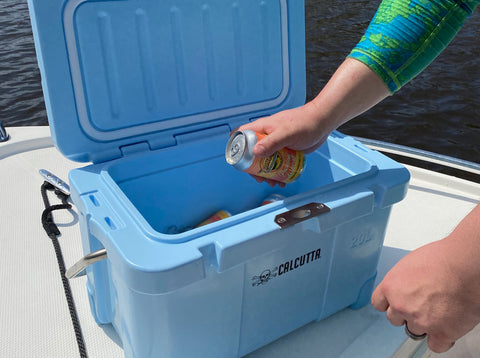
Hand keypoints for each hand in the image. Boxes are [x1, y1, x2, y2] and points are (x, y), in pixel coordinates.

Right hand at [237, 102, 327, 186]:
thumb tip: (256, 153)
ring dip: (266, 173)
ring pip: (265, 160)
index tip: (239, 161)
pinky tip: (283, 180)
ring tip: (272, 182)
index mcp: (262, 128)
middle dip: (253, 168)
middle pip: (251, 153)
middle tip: (259, 178)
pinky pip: (277, 163)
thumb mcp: (286, 133)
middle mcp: (266, 136)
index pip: (241, 135)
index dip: (236, 147)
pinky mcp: (285, 150)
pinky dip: (278, 172)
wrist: (322, 123)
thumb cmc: (305, 123)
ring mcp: (275, 144)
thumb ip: (271, 142)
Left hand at [372, 205, 479, 352]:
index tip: (394, 303)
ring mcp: (420, 321)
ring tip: (437, 310)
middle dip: (405, 313)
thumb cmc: (442, 258)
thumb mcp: (409, 263)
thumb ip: (402, 280)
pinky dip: (440, 339)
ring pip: (414, 331)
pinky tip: (445, 327)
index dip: (388, 303)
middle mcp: (401, 306)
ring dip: (424, 324)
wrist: (465, 267)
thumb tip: (405, 285)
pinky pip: (435, 345)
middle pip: (394, 319)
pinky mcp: (441, 332)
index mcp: (391, 287)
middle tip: (420, 304)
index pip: (378, 303)